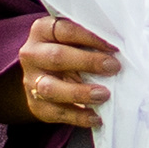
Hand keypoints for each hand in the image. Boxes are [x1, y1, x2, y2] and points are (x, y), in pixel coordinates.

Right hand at [0, 15, 117, 130]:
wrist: (42, 80)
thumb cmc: (67, 53)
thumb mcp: (72, 41)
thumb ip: (88, 41)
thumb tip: (117, 49)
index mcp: (42, 31)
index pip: (65, 30)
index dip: (90, 37)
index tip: (113, 46)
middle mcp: (32, 54)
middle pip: (57, 57)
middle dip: (88, 62)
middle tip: (113, 67)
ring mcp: (31, 81)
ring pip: (51, 88)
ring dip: (80, 92)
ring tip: (104, 95)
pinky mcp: (37, 106)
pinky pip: (57, 113)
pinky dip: (79, 117)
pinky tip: (96, 117)